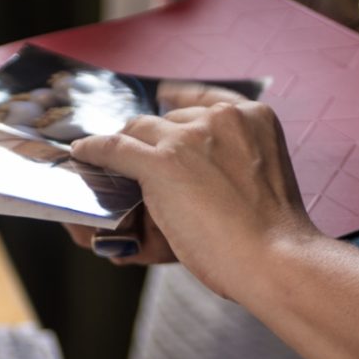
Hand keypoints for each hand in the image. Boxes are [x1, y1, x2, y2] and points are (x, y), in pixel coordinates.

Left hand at [69, 83, 319, 297]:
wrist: (276, 259)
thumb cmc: (273, 234)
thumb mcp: (261, 175)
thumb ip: (230, 160)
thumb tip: (194, 170)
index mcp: (252, 116)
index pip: (201, 99)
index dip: (175, 106)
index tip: (159, 108)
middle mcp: (219, 117)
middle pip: (166, 120)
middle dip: (151, 142)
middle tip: (137, 162)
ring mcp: (188, 138)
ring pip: (138, 131)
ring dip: (123, 148)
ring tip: (106, 162)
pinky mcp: (161, 162)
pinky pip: (113, 148)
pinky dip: (93, 151)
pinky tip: (82, 155)